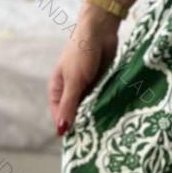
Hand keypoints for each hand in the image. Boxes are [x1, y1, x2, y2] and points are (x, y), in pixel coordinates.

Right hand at [48, 14, 119, 134]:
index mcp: (58, 89)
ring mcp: (86, 86)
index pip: (60, 115)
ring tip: (106, 131)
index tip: (80, 142)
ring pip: (90, 107)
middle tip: (96, 140)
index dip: (67, 128)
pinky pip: (102, 99)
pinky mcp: (101, 82)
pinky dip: (105, 105)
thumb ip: (69, 105)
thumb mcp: (74, 81)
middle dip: (84, 123)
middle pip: (75, 113)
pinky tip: (113, 116)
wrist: (99, 30)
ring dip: (96, 114)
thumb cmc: (81, 52)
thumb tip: (61, 130)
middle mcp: (71, 90)